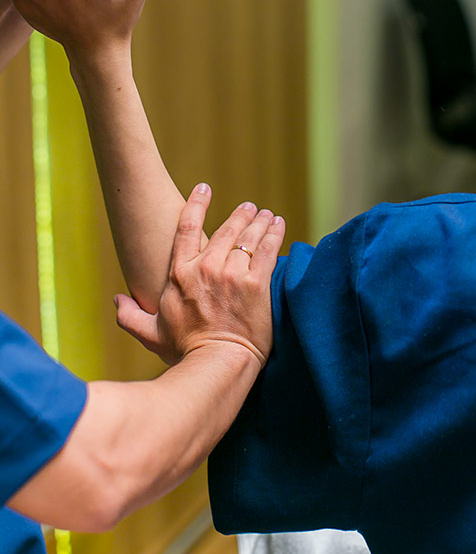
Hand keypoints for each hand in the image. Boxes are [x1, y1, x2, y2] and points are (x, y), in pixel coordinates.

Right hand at [114, 185, 285, 367]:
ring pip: (248, 237)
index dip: (197, 204)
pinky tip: (279, 225)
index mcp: (180, 274)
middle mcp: (206, 268)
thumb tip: (117, 301)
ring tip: (267, 215)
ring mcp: (232, 274)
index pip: (187, 227)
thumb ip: (130, 316)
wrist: (215, 365)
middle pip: (226, 229)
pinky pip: (268, 250)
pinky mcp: (256, 284)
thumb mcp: (150, 334)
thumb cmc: (185, 352)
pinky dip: (275, 234)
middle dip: (240, 214)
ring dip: (259, 222)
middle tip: (250, 207)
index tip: (204, 188)